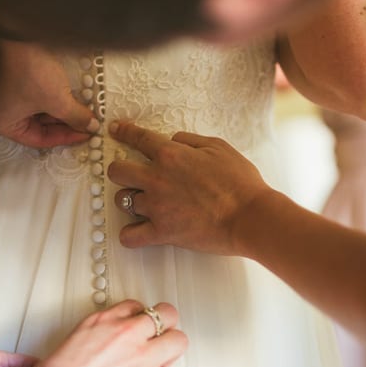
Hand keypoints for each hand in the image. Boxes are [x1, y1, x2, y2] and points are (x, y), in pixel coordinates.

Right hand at [0, 37, 99, 147]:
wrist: (23, 31)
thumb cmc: (32, 71)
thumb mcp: (58, 101)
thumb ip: (76, 118)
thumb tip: (91, 126)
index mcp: (2, 123)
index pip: (39, 140)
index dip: (66, 137)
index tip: (86, 133)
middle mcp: (0, 110)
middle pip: (39, 126)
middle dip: (65, 123)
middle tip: (88, 123)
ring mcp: (7, 94)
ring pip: (40, 111)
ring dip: (62, 111)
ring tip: (83, 110)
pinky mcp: (15, 78)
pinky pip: (38, 96)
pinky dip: (55, 98)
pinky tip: (73, 98)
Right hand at [41, 299, 192, 366]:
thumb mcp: (75, 337)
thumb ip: (98, 331)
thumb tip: (110, 339)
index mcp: (107, 320)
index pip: (137, 305)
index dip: (141, 319)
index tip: (138, 329)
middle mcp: (128, 333)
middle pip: (167, 315)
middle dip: (165, 327)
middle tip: (158, 341)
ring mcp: (143, 358)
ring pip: (180, 341)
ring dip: (173, 351)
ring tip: (163, 362)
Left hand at [108, 121, 268, 253]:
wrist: (250, 216)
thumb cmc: (240, 181)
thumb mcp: (218, 147)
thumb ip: (190, 141)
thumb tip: (174, 141)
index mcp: (170, 154)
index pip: (137, 138)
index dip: (123, 132)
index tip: (115, 130)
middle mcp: (157, 178)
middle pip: (116, 170)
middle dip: (120, 170)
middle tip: (131, 175)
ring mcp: (156, 206)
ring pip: (121, 201)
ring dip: (130, 200)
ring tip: (144, 203)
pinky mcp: (162, 232)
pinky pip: (130, 236)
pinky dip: (130, 235)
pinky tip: (137, 231)